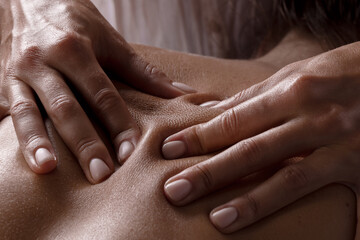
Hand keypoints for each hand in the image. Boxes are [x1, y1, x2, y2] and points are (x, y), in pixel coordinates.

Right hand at [0, 0, 195, 183]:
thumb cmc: (76, 22)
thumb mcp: (111, 41)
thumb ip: (143, 72)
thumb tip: (181, 94)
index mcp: (73, 49)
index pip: (101, 93)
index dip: (118, 123)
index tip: (131, 151)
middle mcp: (42, 61)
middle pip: (66, 107)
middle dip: (84, 142)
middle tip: (101, 174)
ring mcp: (18, 73)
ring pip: (28, 112)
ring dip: (37, 143)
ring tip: (49, 169)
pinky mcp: (3, 83)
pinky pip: (6, 110)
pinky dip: (13, 135)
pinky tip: (25, 157)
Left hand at [162, 42, 359, 235]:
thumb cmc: (342, 73)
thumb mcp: (298, 74)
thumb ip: (255, 95)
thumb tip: (214, 110)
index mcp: (293, 90)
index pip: (234, 119)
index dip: (199, 136)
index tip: (169, 150)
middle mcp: (313, 118)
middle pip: (251, 150)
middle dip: (209, 171)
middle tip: (174, 190)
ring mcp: (340, 145)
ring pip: (288, 177)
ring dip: (251, 201)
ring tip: (217, 220)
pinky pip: (335, 197)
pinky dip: (314, 215)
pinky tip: (289, 234)